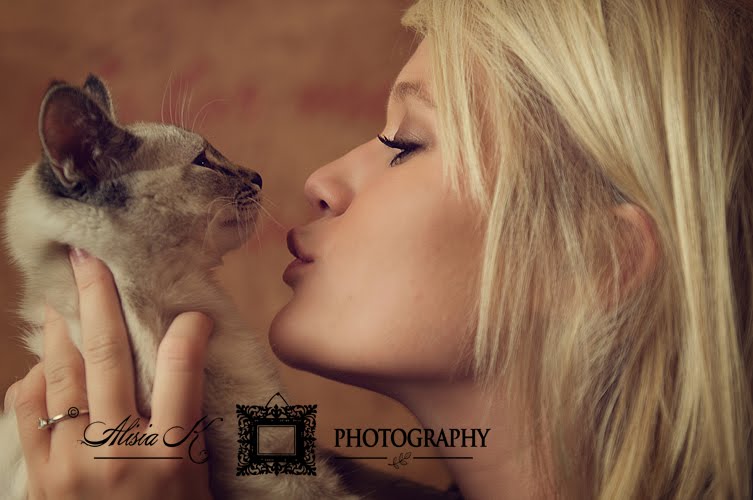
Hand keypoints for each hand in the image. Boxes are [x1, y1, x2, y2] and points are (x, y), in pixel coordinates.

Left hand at [3, 247, 214, 499]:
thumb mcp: (194, 479)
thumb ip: (188, 423)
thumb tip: (188, 362)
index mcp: (170, 456)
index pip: (181, 374)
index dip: (186, 333)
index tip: (191, 313)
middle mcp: (118, 453)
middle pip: (107, 358)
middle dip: (98, 301)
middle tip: (89, 261)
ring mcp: (70, 464)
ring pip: (60, 375)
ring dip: (61, 331)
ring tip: (61, 300)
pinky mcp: (39, 476)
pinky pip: (26, 412)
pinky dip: (32, 380)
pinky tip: (42, 365)